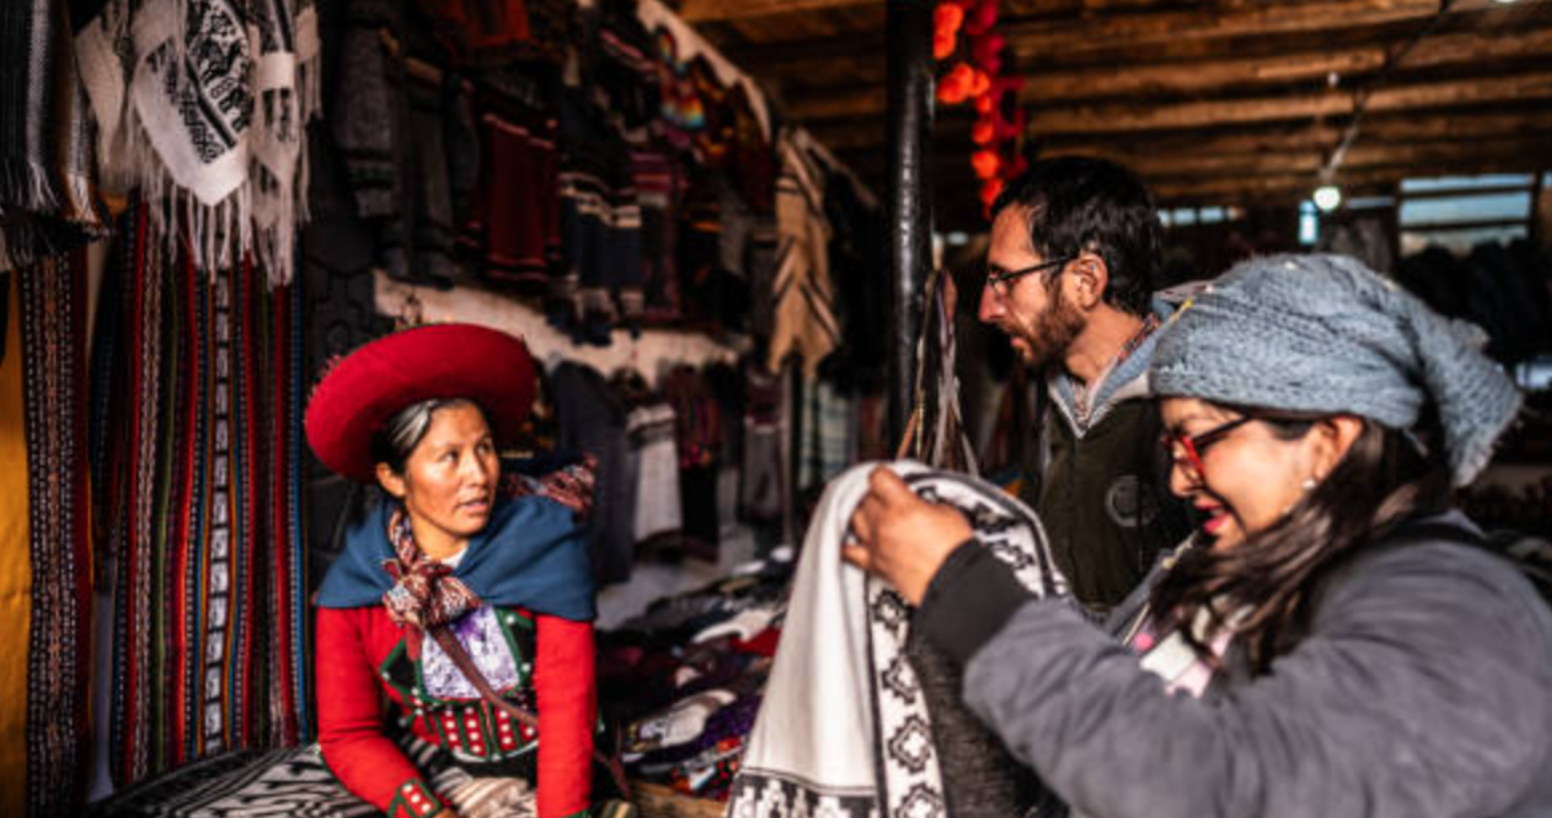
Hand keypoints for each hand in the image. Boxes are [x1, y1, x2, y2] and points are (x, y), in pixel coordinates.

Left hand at [843, 466, 972, 604]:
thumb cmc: (955, 554)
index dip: (883, 474)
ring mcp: (877, 544)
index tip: (887, 476)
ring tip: (870, 511)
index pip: (878, 478)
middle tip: (885, 495)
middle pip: (864, 497)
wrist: (954, 584)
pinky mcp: (875, 564)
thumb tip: (920, 502)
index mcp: (903, 507)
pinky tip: (847, 539)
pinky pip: (849, 552)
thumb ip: (927, 502)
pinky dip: (847, 543)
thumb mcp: (948, 513)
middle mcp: (884, 524)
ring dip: (861, 512)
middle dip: (874, 494)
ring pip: (854, 518)